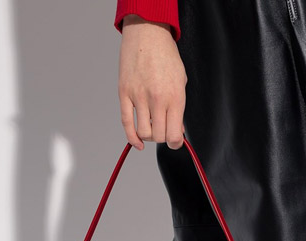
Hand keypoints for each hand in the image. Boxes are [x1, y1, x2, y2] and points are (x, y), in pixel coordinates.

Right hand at [118, 16, 186, 149]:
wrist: (147, 32)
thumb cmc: (166, 55)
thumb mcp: (181, 80)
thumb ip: (179, 106)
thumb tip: (177, 128)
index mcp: (174, 97)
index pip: (175, 135)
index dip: (176, 143)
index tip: (175, 141)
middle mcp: (157, 99)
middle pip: (159, 136)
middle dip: (162, 137)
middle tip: (163, 129)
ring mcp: (139, 96)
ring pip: (144, 133)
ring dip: (148, 136)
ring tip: (151, 127)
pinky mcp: (124, 93)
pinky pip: (126, 123)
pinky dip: (132, 138)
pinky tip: (137, 143)